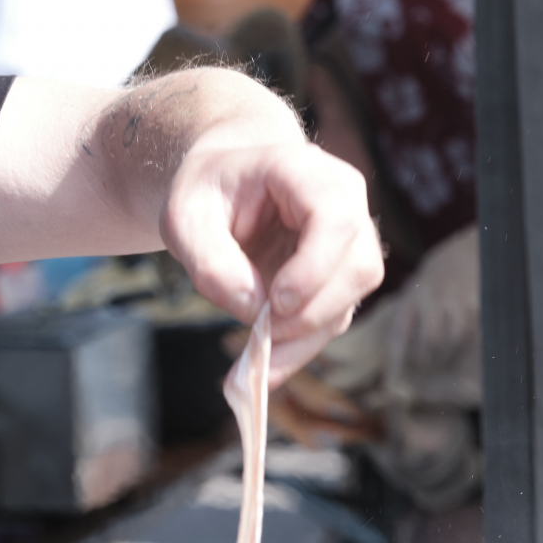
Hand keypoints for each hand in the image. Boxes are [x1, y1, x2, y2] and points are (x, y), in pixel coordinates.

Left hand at [163, 138, 382, 385]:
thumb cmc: (205, 193)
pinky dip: (299, 347)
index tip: (277, 303)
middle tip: (259, 342)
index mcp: (307, 173)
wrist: (221, 185)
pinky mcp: (337, 276)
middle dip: (310, 314)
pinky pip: (331, 317)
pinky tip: (262, 368)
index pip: (336, 219)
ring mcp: (348, 241)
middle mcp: (344, 202)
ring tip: (254, 368)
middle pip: (357, 266)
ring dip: (305, 340)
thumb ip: (210, 261)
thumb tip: (252, 309)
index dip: (315, 267)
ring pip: (350, 300)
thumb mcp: (185, 219)